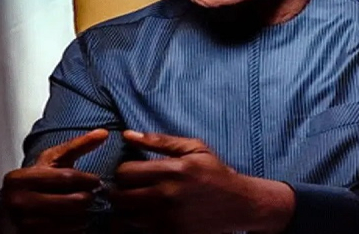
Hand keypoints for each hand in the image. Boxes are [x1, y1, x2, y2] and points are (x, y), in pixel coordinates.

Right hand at [1, 129, 108, 233]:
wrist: (13, 210)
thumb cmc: (36, 181)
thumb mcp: (52, 160)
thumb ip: (77, 146)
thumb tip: (103, 133)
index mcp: (19, 178)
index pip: (66, 178)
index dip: (87, 179)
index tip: (96, 181)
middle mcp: (17, 201)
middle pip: (70, 201)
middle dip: (87, 198)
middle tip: (92, 196)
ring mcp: (22, 222)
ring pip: (69, 220)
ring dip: (84, 215)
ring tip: (85, 208)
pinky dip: (76, 228)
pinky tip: (77, 220)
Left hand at [110, 130, 294, 233]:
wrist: (239, 204)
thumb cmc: (215, 172)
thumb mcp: (194, 148)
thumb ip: (159, 141)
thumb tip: (127, 135)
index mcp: (171, 170)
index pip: (124, 172)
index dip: (124, 170)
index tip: (132, 171)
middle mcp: (167, 195)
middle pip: (120, 197)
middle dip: (120, 191)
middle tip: (130, 188)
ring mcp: (168, 219)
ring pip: (126, 217)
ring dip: (127, 209)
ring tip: (137, 202)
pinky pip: (140, 231)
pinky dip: (138, 224)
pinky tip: (148, 215)